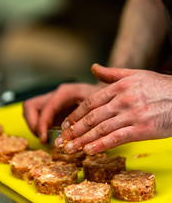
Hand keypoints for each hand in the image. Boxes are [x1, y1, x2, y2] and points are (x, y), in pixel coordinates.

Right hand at [23, 82, 103, 142]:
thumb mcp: (96, 106)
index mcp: (65, 93)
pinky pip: (38, 116)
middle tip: (43, 138)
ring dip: (34, 125)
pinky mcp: (53, 109)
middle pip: (30, 106)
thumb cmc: (101, 99)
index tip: (44, 138)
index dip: (42, 123)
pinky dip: (40, 127)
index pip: (47, 107)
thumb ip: (84, 116)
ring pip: (31, 110)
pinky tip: (51, 136)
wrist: (103, 94)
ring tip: (46, 138)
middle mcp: (56, 95)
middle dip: (33, 124)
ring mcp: (53, 102)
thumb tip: (72, 134)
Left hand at [55, 64, 171, 154]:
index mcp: (119, 87)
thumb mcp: (135, 74)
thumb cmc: (158, 86)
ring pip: (101, 129)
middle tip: (61, 140)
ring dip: (83, 140)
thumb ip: (111, 73)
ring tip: (70, 148)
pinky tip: (89, 151)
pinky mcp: (142, 129)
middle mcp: (123, 100)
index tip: (65, 124)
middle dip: (74, 130)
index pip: (90, 102)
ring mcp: (132, 115)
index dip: (75, 114)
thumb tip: (93, 67)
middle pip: (92, 117)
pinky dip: (101, 145)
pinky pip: (117, 138)